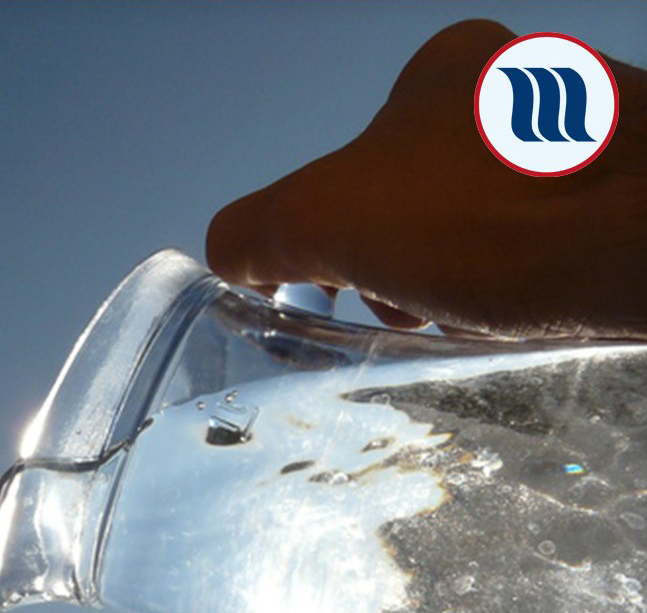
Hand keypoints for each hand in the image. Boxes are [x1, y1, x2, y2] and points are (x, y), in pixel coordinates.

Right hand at [206, 19, 646, 338]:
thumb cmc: (493, 219)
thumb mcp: (326, 220)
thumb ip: (255, 232)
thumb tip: (228, 254)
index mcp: (439, 73)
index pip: (355, 173)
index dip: (342, 246)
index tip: (360, 291)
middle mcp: (516, 89)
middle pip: (421, 204)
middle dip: (407, 270)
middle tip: (424, 310)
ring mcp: (581, 136)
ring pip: (488, 230)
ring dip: (470, 283)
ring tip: (489, 316)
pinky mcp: (627, 189)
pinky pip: (552, 244)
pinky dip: (534, 284)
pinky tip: (542, 309)